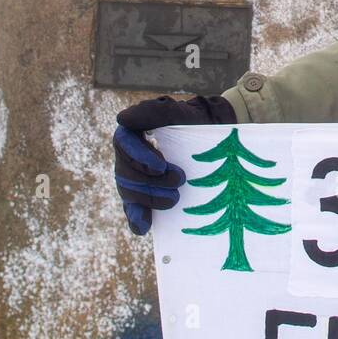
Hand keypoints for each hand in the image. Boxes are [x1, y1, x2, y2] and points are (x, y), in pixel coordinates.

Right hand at [113, 94, 235, 234]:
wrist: (215, 137)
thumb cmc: (196, 121)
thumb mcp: (181, 112)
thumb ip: (154, 111)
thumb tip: (122, 119)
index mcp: (134, 133)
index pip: (124, 143)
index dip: (138, 157)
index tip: (160, 165)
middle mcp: (130, 156)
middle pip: (127, 172)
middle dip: (151, 181)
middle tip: (179, 180)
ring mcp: (137, 178)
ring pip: (130, 192)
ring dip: (149, 199)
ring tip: (174, 199)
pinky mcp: (147, 195)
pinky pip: (134, 209)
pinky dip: (137, 218)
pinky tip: (144, 227)